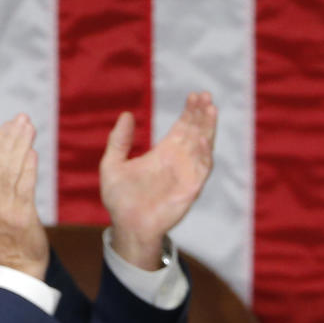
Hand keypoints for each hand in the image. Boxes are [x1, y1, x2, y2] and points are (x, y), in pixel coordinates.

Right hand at [0, 113, 48, 280]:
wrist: (15, 265)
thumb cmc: (3, 235)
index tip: (9, 123)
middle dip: (10, 137)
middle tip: (22, 118)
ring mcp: (3, 209)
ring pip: (11, 170)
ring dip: (21, 146)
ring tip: (30, 128)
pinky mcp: (21, 215)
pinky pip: (25, 186)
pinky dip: (29, 167)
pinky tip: (33, 152)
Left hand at [100, 90, 216, 268]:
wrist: (127, 227)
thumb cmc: (120, 200)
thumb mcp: (112, 165)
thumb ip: (118, 141)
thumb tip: (126, 115)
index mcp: (163, 152)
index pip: (182, 126)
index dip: (190, 111)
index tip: (194, 95)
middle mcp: (178, 160)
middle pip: (195, 131)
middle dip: (202, 114)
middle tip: (205, 96)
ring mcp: (186, 174)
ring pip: (202, 146)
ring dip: (207, 128)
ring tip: (211, 109)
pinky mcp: (190, 189)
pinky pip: (201, 169)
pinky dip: (204, 154)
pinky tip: (203, 139)